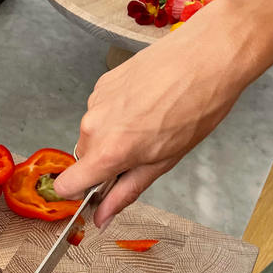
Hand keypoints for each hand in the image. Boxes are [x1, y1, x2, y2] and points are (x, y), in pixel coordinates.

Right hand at [54, 0, 264, 229]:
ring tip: (150, 120)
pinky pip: (101, 109)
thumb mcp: (164, 161)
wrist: (208, 56)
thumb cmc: (196, 108)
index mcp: (108, 152)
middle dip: (106, 159)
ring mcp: (95, 101)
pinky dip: (118, 111)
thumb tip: (102, 217)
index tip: (98, 189)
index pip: (65, 185)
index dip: (79, 192)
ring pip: (94, 132)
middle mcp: (93, 126)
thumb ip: (126, 192)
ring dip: (113, 134)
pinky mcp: (103, 83)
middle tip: (142, 150)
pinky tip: (146, 101)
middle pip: (84, 157)